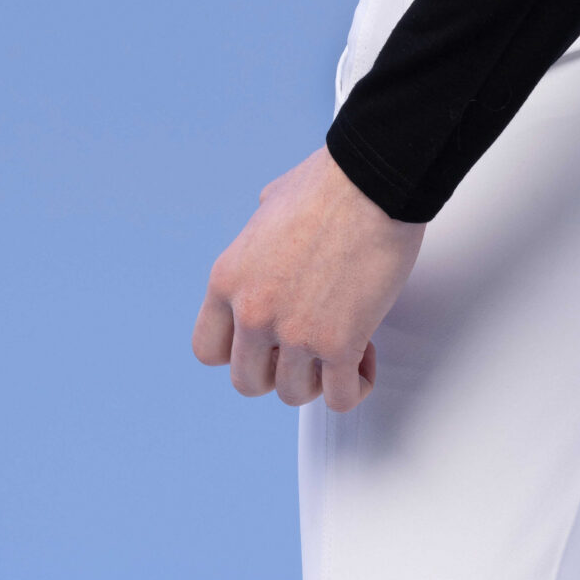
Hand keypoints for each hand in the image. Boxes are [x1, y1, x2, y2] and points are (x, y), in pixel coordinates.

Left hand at [192, 146, 424, 412]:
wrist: (373, 181)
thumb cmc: (331, 184)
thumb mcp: (270, 206)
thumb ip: (260, 243)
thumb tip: (269, 244)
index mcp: (229, 279)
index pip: (207, 350)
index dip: (237, 352)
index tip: (261, 345)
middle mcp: (254, 313)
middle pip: (248, 382)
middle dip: (278, 370)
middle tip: (304, 349)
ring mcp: (295, 333)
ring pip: (294, 394)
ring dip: (318, 378)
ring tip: (339, 350)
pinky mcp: (339, 344)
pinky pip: (340, 397)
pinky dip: (354, 386)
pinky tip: (363, 360)